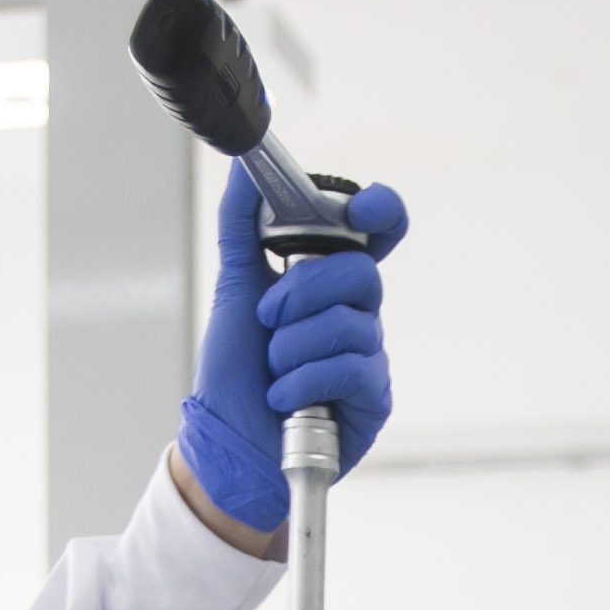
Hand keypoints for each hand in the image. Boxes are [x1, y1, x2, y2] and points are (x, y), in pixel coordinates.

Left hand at [175, 162, 408, 533]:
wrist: (227, 440)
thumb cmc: (234, 371)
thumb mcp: (233, 288)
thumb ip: (242, 226)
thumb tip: (244, 169)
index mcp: (332, 280)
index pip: (380, 230)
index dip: (381, 211)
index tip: (358, 209)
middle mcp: (358, 312)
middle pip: (361, 273)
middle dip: (301, 293)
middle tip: (268, 318)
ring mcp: (369, 355)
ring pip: (350, 324)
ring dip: (292, 348)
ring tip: (273, 370)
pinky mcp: (374, 398)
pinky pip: (350, 369)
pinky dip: (302, 382)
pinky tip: (283, 399)